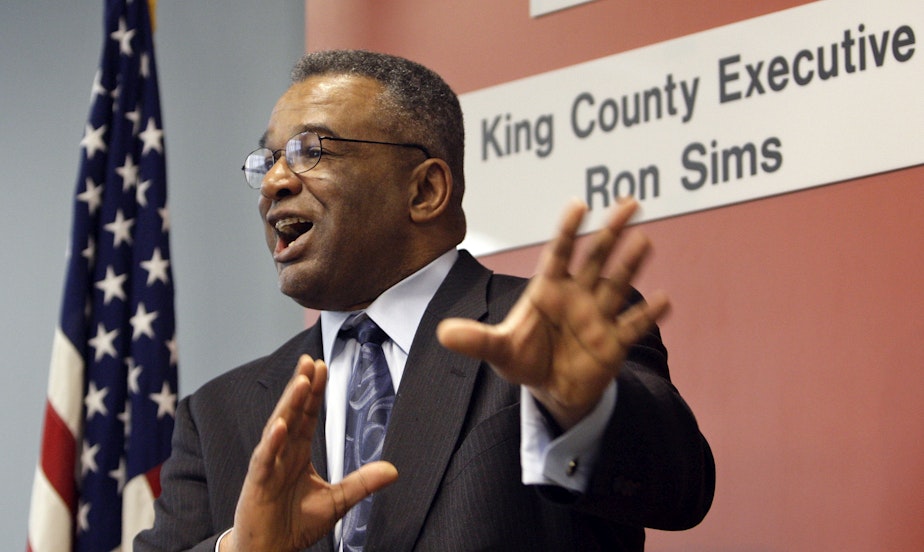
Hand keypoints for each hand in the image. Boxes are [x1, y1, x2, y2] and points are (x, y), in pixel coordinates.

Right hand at [221, 355, 397, 551]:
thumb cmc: (294, 524)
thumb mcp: (336, 501)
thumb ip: (361, 483)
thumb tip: (393, 470)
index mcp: (297, 453)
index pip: (307, 415)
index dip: (314, 392)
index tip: (321, 367)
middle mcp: (281, 453)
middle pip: (292, 413)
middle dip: (301, 387)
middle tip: (310, 361)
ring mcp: (268, 466)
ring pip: (278, 429)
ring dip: (288, 405)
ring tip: (300, 382)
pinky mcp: (257, 484)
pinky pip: (265, 460)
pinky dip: (271, 443)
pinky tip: (279, 426)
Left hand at [437, 199, 668, 430]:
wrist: (552, 391)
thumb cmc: (526, 359)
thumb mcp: (499, 351)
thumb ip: (477, 340)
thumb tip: (442, 334)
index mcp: (549, 290)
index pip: (559, 253)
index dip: (568, 229)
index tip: (579, 204)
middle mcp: (577, 296)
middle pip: (595, 258)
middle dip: (611, 232)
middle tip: (630, 203)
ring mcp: (598, 317)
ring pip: (616, 285)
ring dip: (630, 264)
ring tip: (644, 241)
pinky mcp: (614, 343)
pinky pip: (633, 326)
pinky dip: (648, 314)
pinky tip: (665, 299)